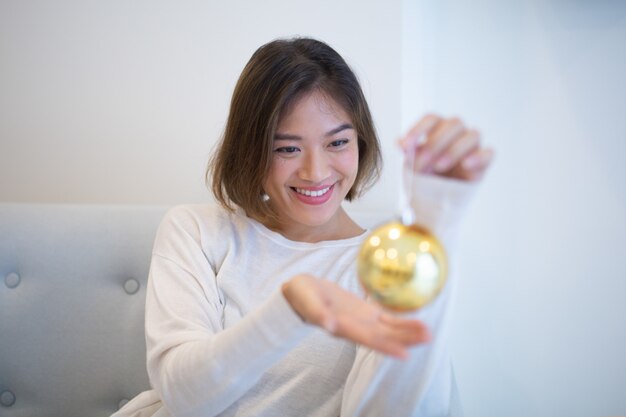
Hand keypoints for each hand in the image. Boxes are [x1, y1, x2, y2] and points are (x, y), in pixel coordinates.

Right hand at [282, 274, 429, 358]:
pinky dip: (402, 321)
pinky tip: (417, 321)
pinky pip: (387, 318)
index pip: (368, 340)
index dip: (386, 347)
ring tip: (428, 332)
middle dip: (405, 339)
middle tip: (428, 338)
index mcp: (343, 328)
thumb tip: (329, 325)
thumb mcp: (307, 302)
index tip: (404, 354)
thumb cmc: (301, 297)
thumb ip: (318, 314)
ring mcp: (362, 321)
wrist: (301, 293)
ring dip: (408, 332)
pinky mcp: (365, 311)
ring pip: (389, 329)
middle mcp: (356, 328)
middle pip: (384, 337)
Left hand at [399, 114, 493, 181]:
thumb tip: (400, 143)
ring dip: (454, 150)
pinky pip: (489, 153)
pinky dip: (478, 157)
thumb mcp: (412, 165)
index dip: (418, 129)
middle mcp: (458, 132)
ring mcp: (473, 145)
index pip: (432, 118)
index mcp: (438, 128)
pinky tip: (466, 165)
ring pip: (473, 135)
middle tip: (422, 163)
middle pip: (454, 124)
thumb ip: (408, 153)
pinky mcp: (484, 161)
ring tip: (439, 167)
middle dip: (436, 143)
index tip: (405, 145)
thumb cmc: (426, 175)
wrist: (439, 196)